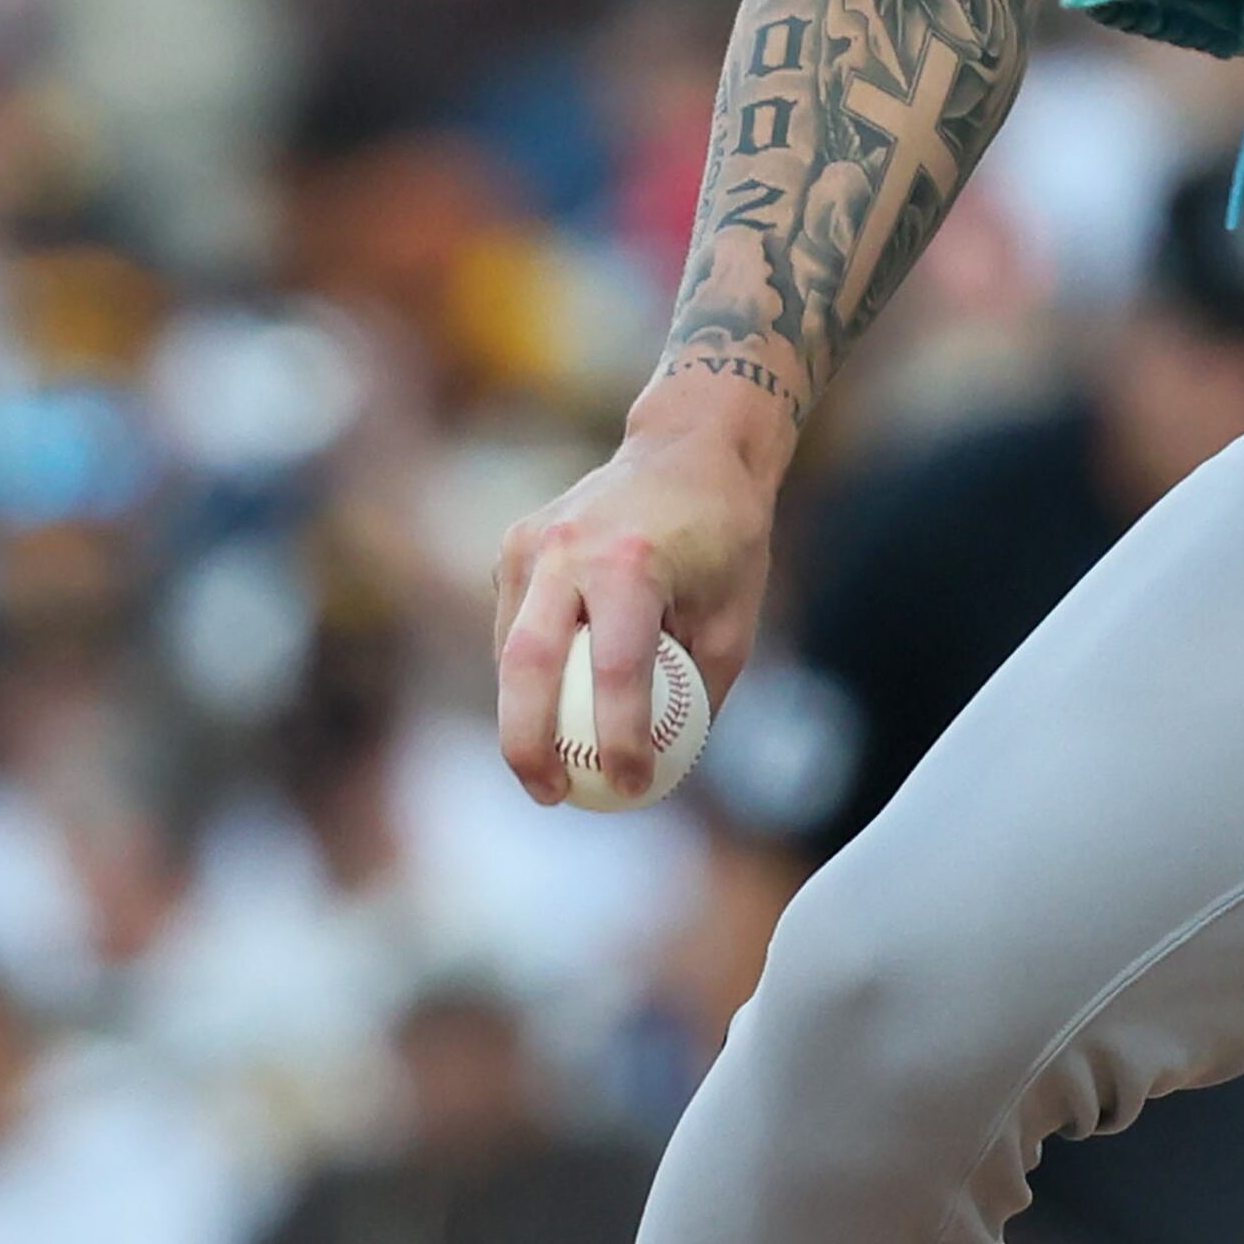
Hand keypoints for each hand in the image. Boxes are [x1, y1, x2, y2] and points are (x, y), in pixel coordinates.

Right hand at [492, 385, 783, 806]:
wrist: (689, 448)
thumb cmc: (725, 539)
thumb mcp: (734, 617)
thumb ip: (699, 690)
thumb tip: (670, 767)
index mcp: (631, 563)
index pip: (616, 669)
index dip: (621, 738)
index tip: (631, 787)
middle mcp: (570, 548)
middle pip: (528, 664)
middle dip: (528, 742)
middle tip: (551, 795)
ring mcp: (533, 541)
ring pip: (509, 648)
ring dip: (522, 712)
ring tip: (549, 767)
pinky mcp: (516, 543)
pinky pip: (513, 623)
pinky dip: (527, 671)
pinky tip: (551, 704)